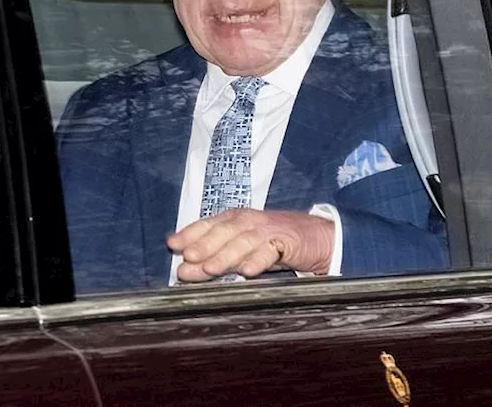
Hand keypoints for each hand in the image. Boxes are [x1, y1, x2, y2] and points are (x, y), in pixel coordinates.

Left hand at [167, 208, 334, 281]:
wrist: (318, 238)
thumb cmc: (274, 242)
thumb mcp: (243, 247)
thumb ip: (216, 256)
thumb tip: (184, 269)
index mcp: (236, 219)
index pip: (209, 223)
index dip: (190, 233)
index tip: (173, 244)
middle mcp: (249, 222)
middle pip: (224, 232)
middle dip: (204, 245)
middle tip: (189, 257)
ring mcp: (268, 231)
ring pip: (243, 242)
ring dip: (226, 255)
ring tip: (211, 268)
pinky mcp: (288, 242)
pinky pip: (271, 251)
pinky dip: (259, 260)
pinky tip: (248, 271)